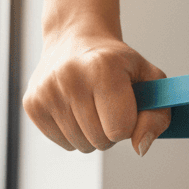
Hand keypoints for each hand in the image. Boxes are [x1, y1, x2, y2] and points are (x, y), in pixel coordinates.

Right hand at [23, 29, 170, 155]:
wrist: (77, 40)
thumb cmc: (118, 63)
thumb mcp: (150, 80)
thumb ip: (157, 116)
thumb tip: (141, 148)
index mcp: (102, 68)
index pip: (120, 129)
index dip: (129, 123)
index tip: (126, 104)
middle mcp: (70, 77)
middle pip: (101, 141)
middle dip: (111, 130)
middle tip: (109, 105)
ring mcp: (47, 91)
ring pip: (81, 146)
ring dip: (92, 133)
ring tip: (92, 105)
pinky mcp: (31, 104)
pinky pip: (63, 143)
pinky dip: (73, 133)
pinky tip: (74, 108)